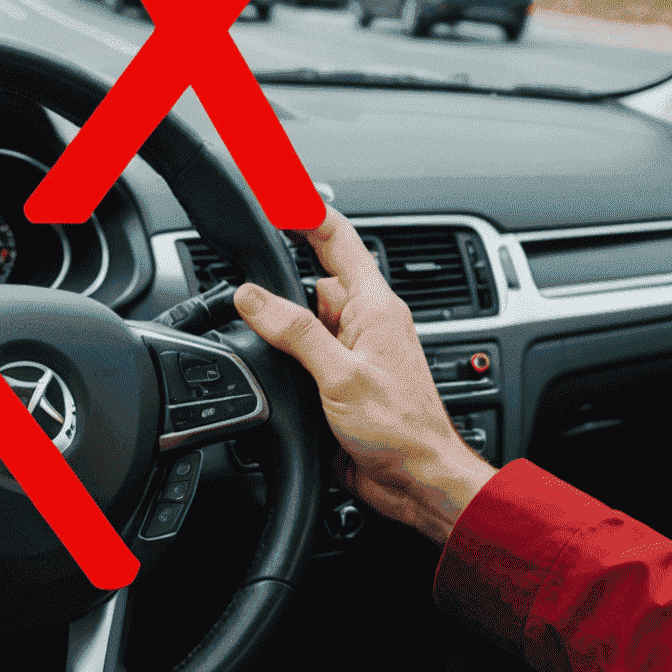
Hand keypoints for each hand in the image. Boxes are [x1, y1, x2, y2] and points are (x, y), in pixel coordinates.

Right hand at [232, 209, 494, 543]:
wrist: (420, 481)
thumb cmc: (402, 430)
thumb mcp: (340, 375)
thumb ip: (294, 332)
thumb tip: (252, 297)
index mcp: (375, 306)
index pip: (337, 239)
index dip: (306, 211)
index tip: (276, 190)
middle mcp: (367, 323)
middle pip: (312, 284)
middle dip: (282, 293)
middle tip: (251, 302)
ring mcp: (355, 354)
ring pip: (305, 325)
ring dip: (285, 338)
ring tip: (279, 360)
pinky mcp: (343, 383)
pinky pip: (307, 359)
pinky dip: (288, 365)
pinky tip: (282, 383)